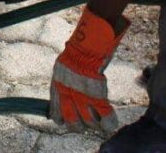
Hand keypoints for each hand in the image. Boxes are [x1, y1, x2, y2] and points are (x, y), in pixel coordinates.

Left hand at [49, 8, 127, 132]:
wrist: (88, 40)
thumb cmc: (79, 48)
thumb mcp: (65, 64)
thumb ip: (65, 79)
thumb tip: (68, 91)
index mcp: (57, 84)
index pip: (55, 109)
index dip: (60, 118)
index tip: (62, 122)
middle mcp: (67, 92)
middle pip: (71, 120)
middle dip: (77, 126)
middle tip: (83, 125)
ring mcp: (81, 94)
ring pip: (87, 120)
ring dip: (92, 124)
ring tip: (97, 124)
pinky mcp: (97, 93)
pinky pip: (103, 114)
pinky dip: (107, 121)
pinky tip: (110, 125)